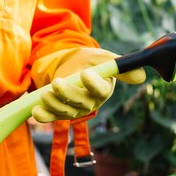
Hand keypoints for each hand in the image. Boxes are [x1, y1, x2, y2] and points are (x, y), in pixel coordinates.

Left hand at [31, 48, 145, 122]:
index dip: (94, 84)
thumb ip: (118, 65)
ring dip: (53, 104)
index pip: (101, 90)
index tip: (85, 74)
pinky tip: (35, 112)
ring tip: (43, 94)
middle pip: (80, 102)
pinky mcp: (59, 113)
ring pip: (65, 111)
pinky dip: (43, 116)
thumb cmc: (89, 61)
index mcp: (103, 89)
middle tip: (56, 82)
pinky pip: (51, 117)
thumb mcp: (102, 58)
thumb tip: (141, 75)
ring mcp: (74, 109)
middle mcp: (90, 103)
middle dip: (67, 94)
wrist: (70, 65)